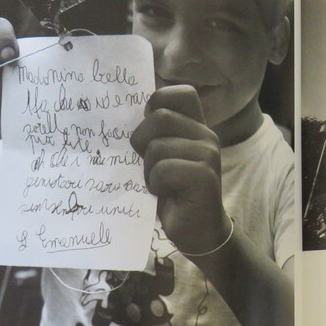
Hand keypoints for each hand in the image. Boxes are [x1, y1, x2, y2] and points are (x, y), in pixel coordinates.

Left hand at [130, 85, 229, 255]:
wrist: (198, 232)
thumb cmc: (173, 194)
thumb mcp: (161, 158)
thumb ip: (153, 135)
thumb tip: (118, 114)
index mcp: (195, 126)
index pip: (179, 93)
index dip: (156, 102)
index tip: (147, 128)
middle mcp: (206, 135)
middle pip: (160, 117)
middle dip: (142, 142)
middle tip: (146, 164)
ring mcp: (207, 154)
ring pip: (158, 147)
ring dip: (148, 170)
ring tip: (159, 184)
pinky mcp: (204, 176)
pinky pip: (163, 170)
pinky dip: (155, 184)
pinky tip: (165, 195)